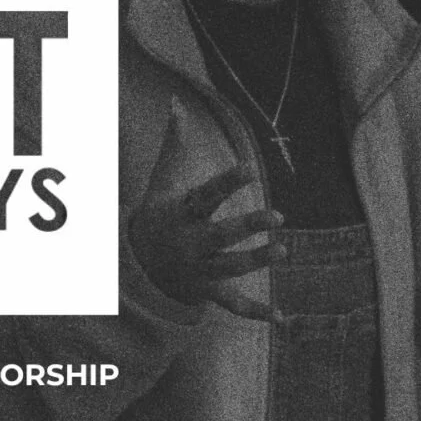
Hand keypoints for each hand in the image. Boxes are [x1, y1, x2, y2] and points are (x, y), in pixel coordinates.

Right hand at [127, 112, 284, 321]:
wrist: (136, 263)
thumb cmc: (158, 214)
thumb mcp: (161, 181)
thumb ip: (172, 144)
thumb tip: (175, 103)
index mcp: (181, 214)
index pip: (205, 196)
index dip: (227, 182)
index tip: (250, 168)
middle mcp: (189, 242)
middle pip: (219, 235)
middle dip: (247, 227)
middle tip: (278, 217)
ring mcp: (199, 269)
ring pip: (230, 267)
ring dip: (256, 261)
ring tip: (283, 250)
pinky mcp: (208, 291)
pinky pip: (233, 304)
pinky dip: (257, 313)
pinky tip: (284, 317)